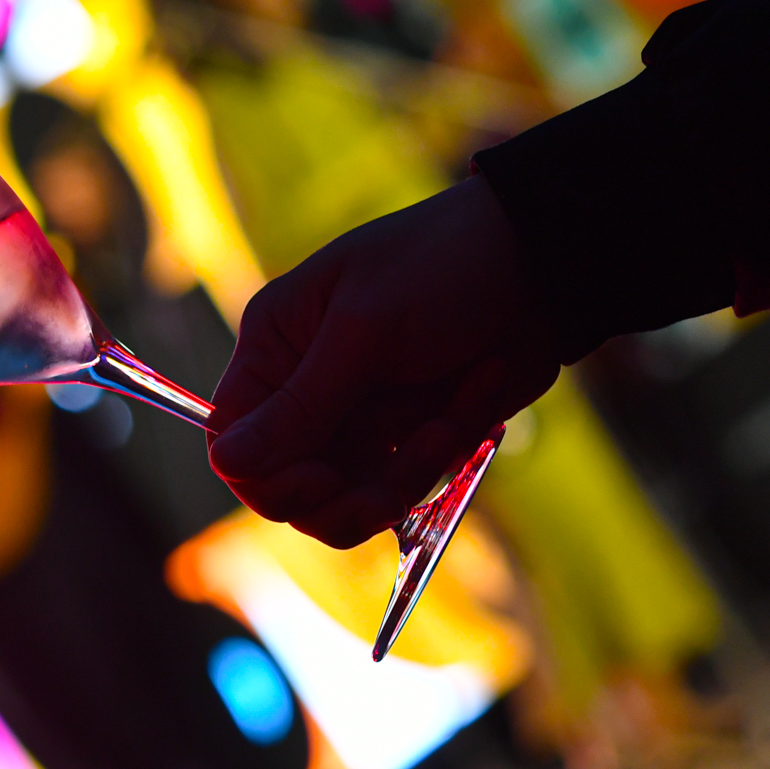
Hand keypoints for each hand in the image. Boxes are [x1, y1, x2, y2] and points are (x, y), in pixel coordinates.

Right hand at [207, 175, 560, 547]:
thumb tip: (225, 463)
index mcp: (275, 347)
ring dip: (394, 483)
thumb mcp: (366, 331)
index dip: (262, 476)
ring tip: (443, 429)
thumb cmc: (443, 268)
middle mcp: (304, 390)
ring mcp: (356, 420)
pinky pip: (398, 490)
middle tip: (382, 488)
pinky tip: (467, 404)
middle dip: (335, 495)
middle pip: (284, 487)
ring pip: (342, 502)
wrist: (544, 266)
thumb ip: (300, 406)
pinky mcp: (405, 440)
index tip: (317, 478)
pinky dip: (434, 462)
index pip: (231, 441)